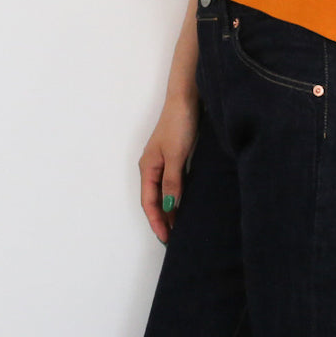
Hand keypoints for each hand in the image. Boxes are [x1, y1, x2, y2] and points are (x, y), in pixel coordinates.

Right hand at [138, 98, 199, 243]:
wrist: (187, 97)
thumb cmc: (179, 124)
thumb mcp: (175, 155)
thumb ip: (172, 182)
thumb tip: (169, 208)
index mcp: (148, 167)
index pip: (149, 202)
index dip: (156, 221)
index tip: (166, 239)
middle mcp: (152, 166)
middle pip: (154, 199)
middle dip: (162, 219)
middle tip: (173, 238)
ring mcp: (163, 160)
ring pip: (164, 191)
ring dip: (170, 208)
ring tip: (179, 226)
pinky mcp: (175, 155)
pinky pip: (172, 182)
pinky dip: (177, 195)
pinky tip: (185, 202)